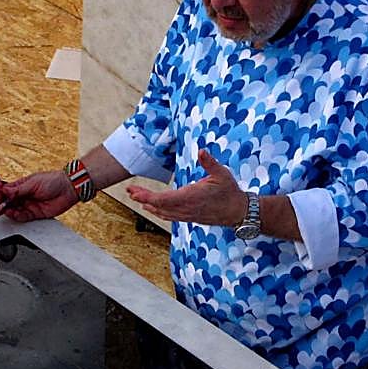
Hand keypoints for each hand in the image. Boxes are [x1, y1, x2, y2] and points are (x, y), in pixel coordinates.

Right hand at [0, 170, 77, 222]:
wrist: (68, 189)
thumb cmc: (53, 181)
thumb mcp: (33, 183)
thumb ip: (18, 189)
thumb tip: (4, 190)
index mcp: (22, 186)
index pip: (7, 191)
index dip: (1, 194)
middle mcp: (24, 196)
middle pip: (8, 202)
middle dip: (3, 204)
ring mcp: (29, 205)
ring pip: (14, 210)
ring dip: (9, 211)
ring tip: (6, 210)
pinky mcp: (35, 213)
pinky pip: (23, 217)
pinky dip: (17, 216)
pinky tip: (14, 214)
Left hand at [126, 149, 246, 225]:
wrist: (238, 212)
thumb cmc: (230, 191)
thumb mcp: (222, 173)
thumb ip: (210, 162)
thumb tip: (202, 151)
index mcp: (191, 197)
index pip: (164, 200)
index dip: (147, 197)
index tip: (135, 192)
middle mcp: (186, 209)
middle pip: (158, 206)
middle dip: (142, 198)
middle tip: (129, 190)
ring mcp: (187, 215)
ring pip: (162, 212)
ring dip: (148, 205)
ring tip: (135, 197)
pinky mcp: (189, 217)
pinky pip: (169, 216)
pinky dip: (157, 211)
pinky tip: (152, 208)